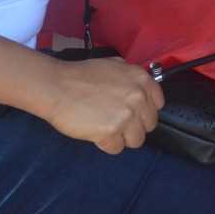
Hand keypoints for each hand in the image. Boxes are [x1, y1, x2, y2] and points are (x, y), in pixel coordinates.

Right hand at [41, 56, 163, 153]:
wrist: (56, 86)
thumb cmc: (80, 75)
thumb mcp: (113, 65)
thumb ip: (130, 77)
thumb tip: (140, 87)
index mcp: (141, 79)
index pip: (158, 104)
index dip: (144, 111)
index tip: (133, 112)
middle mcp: (139, 97)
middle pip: (149, 125)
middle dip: (133, 126)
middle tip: (115, 121)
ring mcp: (126, 116)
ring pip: (136, 140)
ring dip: (122, 137)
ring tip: (104, 127)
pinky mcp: (111, 132)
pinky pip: (117, 148)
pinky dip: (106, 144)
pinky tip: (94, 132)